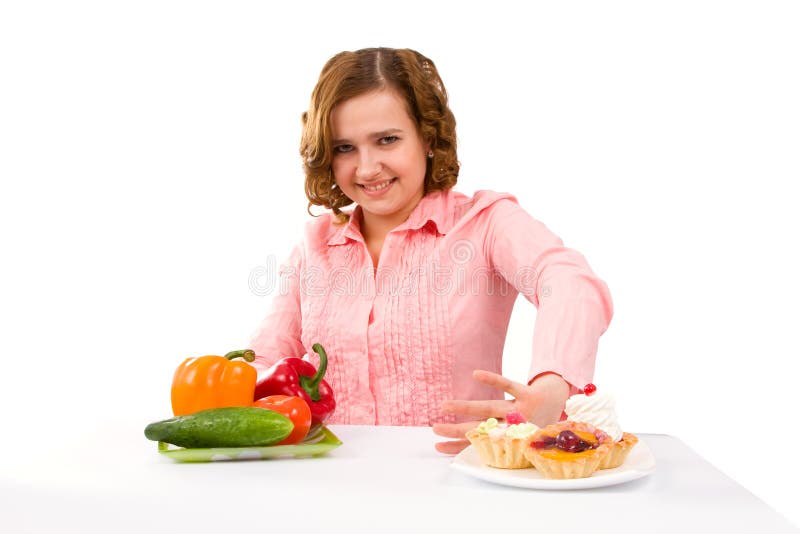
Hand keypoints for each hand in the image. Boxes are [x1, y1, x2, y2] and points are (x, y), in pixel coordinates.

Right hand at [432, 371, 569, 453]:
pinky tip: (476, 375)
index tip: (437, 446)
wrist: (558, 401)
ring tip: (445, 405)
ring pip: (489, 409)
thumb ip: (499, 435)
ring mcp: (520, 410)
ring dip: (466, 408)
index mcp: (507, 437)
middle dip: (456, 429)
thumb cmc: (534, 418)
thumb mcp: (519, 432)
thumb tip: (472, 439)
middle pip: (479, 428)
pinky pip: (508, 385)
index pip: (477, 443)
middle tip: (435, 428)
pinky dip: (493, 380)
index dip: (457, 445)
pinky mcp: (528, 394)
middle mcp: (512, 426)